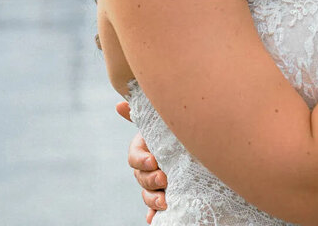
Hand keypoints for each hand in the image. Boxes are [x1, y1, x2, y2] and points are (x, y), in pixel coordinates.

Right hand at [116, 101, 166, 221]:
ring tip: (165, 200)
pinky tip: (154, 219)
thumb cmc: (175, 131)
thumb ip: (142, 115)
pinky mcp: (165, 195)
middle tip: (164, 178)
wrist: (198, 145)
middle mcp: (148, 169)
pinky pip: (156, 208)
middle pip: (141, 178)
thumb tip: (119, 103)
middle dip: (151, 180)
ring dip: (153, 199)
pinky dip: (154, 214)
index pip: (134, 158)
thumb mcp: (162, 122)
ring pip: (148, 195)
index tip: (153, 160)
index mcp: (144, 151)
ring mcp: (156, 184)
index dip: (141, 160)